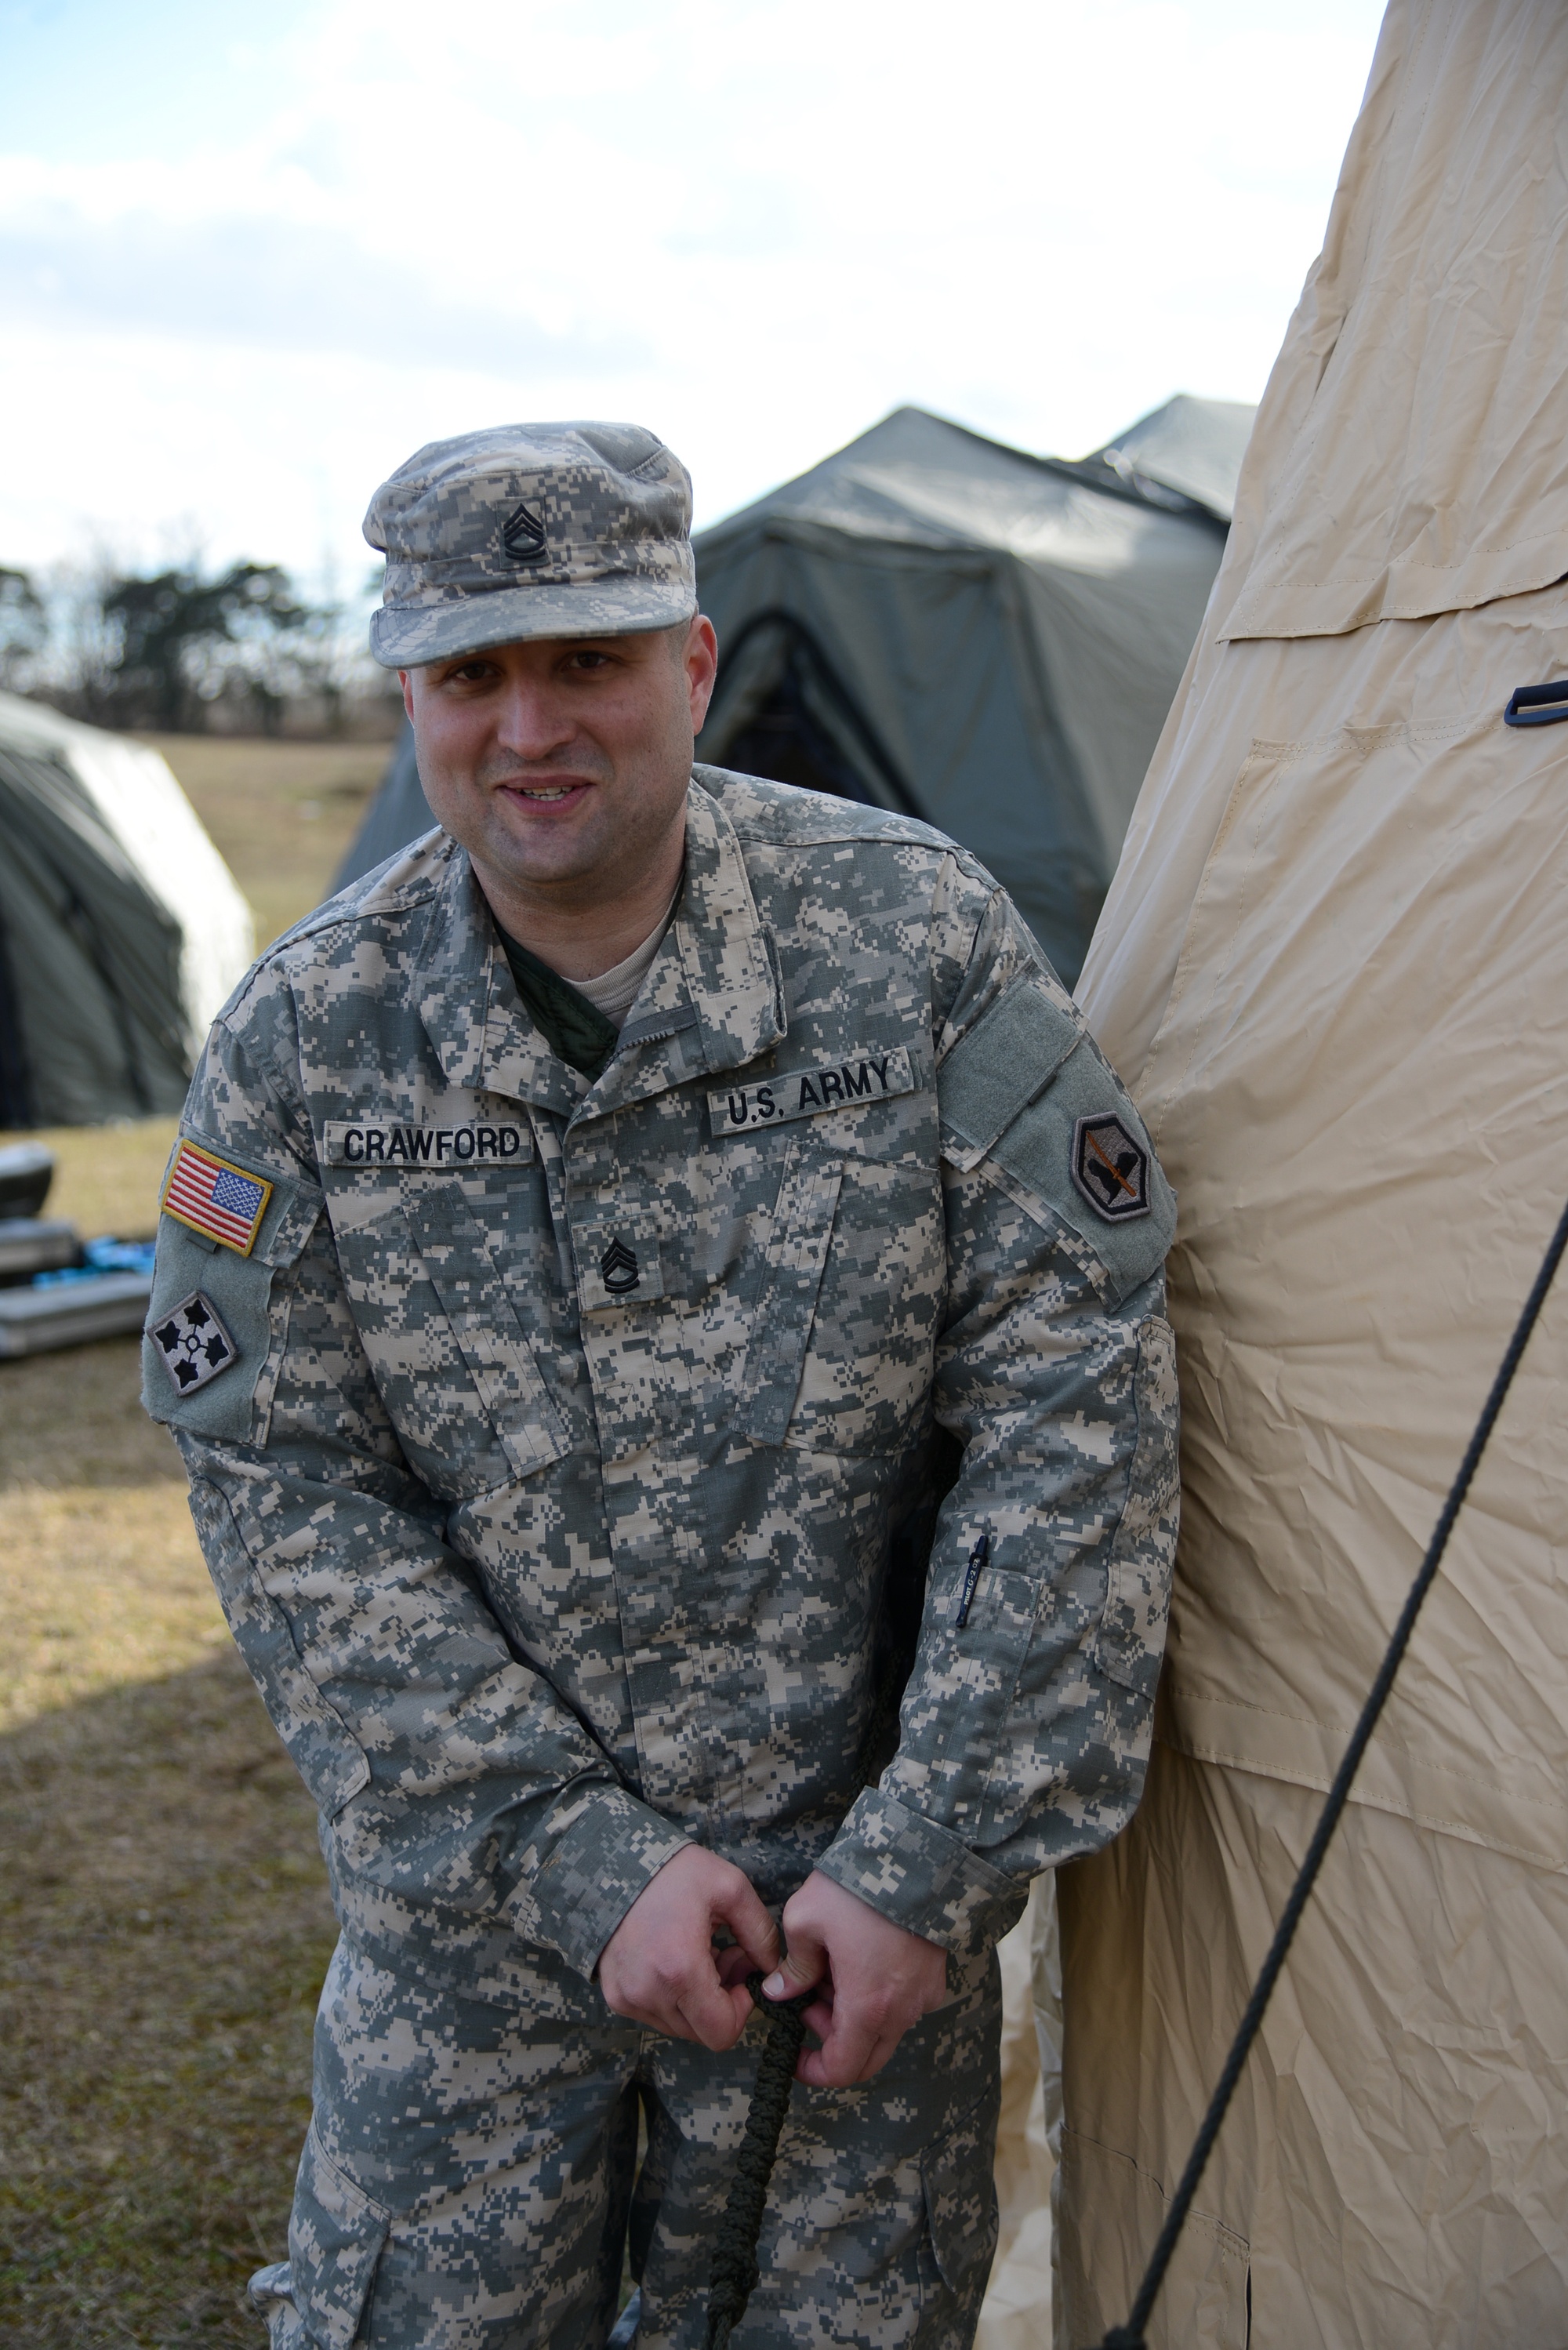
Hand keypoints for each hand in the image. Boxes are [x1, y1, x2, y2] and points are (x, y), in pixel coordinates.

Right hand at [598, 1845, 780, 2051]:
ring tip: (698, 1953)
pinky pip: (655, 2014)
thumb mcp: (730, 1888)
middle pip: (702, 2032)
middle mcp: (649, 1993)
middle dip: (721, 2001)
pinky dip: (671, 1995)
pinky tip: (674, 1957)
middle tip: (723, 1957)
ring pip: (679, 2025)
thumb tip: (772, 1972)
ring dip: (696, 1999)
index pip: (722, 2033)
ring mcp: (627, 1997)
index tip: (741, 1972)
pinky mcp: (615, 1995)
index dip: (741, 2009)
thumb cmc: (674, 1872)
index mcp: (680, 1970)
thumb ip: (761, 1934)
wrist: (614, 1862)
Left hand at [763, 1870, 947, 2086]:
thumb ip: (793, 1967)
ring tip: (834, 1973)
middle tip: (810, 2003)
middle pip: (866, 2058)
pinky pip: (905, 2008)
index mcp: (867, 2008)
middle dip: (832, 2042)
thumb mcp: (805, 1921)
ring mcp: (923, 1997)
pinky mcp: (935, 1978)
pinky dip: (881, 2002)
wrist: (916, 1857)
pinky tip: (863, 1964)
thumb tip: (778, 1993)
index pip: (841, 2070)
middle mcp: (901, 2012)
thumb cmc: (856, 1889)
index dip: (813, 2070)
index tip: (794, 2053)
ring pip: (885, 2032)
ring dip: (855, 2019)